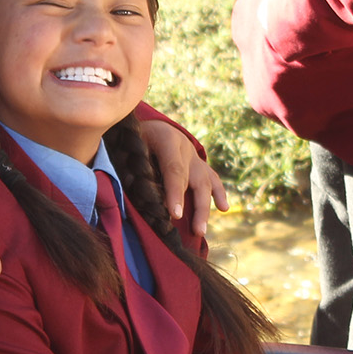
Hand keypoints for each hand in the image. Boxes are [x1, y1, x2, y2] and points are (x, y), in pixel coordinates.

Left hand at [137, 118, 230, 237]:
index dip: (175, 192)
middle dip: (195, 207)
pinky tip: (224, 208)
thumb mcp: (130, 145)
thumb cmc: (134, 138)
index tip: (176, 215)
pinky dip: (219, 193)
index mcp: (166, 139)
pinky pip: (213, 178)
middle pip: (193, 179)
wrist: (147, 122)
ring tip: (201, 231)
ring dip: (205, 208)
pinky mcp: (200, 163)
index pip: (174, 169)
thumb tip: (128, 191)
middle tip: (194, 231)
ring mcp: (194, 156)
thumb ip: (132, 165)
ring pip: (206, 181)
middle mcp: (185, 147)